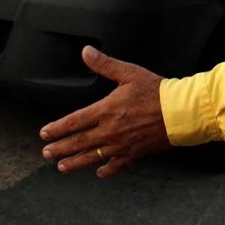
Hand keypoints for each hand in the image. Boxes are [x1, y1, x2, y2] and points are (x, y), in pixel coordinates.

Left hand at [40, 47, 170, 177]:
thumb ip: (105, 64)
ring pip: (93, 156)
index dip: (57, 128)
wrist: (180, 112)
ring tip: (62, 167)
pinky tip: (99, 172)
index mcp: (107, 110)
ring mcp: (122, 144)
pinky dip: (106, 169)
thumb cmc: (157, 91)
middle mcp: (110, 130)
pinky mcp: (135, 153)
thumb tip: (86, 52)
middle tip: (46, 153)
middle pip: (79, 142)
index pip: (74, 121)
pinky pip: (117, 165)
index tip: (44, 133)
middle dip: (60, 148)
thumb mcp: (129, 73)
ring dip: (75, 162)